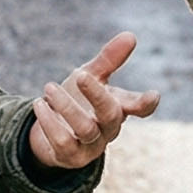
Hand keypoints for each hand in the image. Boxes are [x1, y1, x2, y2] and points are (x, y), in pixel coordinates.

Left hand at [28, 31, 160, 169]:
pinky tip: (39, 104)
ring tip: (48, 87)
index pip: (139, 108)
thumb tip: (130, 35)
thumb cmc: (77, 99)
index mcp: (118, 108)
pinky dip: (50, 123)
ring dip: (66, 107)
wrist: (48, 130)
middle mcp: (108, 129)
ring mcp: (91, 146)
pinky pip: (62, 142)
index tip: (153, 95)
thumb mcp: (91, 76)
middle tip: (79, 74)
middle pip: (111, 115)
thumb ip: (109, 59)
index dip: (145, 103)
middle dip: (96, 94)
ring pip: (85, 129)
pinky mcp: (70, 157)